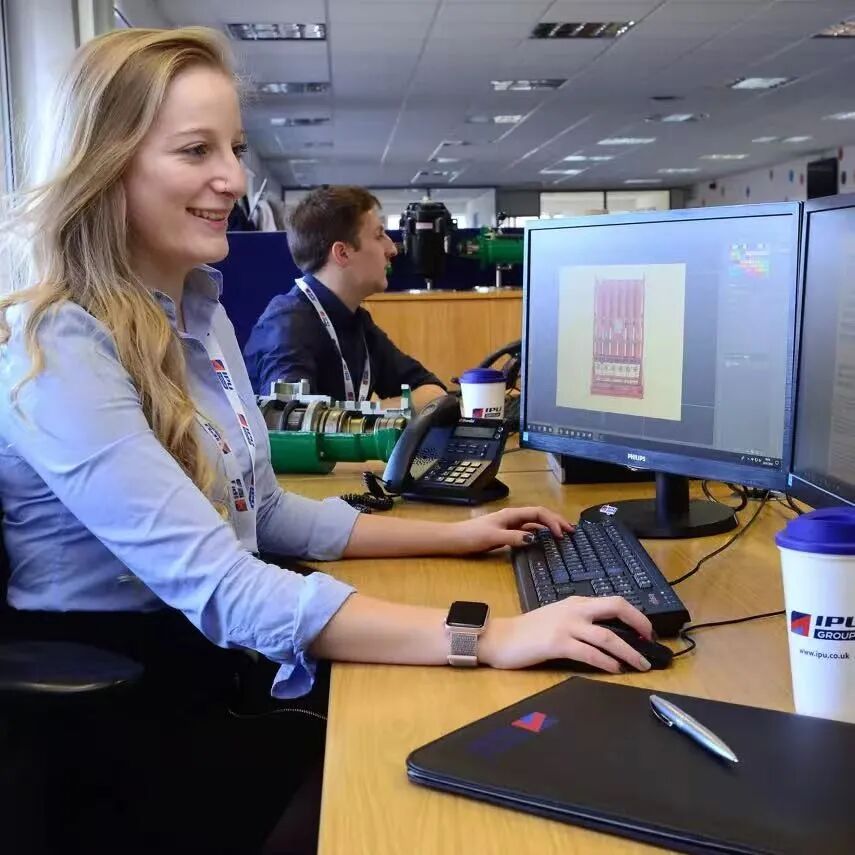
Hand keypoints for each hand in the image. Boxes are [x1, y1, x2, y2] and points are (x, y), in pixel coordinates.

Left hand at [449, 506, 572, 553]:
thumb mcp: (493, 537)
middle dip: (556, 521)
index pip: (538, 513)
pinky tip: (544, 540)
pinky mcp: (506, 532)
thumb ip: (514, 538)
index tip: (562, 534)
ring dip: (549, 527)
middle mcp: (513, 517)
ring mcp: (509, 524)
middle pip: (539, 515)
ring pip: (534, 523)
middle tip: (571, 532)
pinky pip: (527, 531)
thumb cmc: (471, 536)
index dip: (553, 521)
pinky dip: (538, 534)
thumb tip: (535, 539)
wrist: (453, 539)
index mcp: (511, 514)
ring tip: (563, 535)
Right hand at [480, 596, 654, 673]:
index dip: (635, 615)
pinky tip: (615, 670)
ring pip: (608, 636)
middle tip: (652, 642)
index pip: (613, 601)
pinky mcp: (558, 643)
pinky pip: (590, 653)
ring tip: (641, 665)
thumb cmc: (528, 631)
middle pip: (616, 608)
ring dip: (629, 652)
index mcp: (576, 602)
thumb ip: (580, 621)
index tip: (647, 630)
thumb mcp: (557, 617)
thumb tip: (609, 636)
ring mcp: (566, 626)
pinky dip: (607, 663)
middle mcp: (574, 610)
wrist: (500, 637)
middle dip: (640, 624)